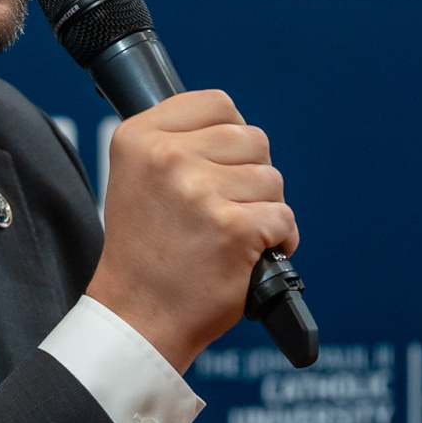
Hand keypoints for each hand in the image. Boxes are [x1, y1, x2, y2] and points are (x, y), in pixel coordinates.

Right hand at [86, 90, 297, 373]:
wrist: (137, 318)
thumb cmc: (145, 253)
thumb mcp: (137, 179)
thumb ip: (177, 143)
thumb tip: (235, 127)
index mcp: (138, 138)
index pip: (217, 104)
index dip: (230, 135)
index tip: (219, 165)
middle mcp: (166, 158)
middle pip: (252, 139)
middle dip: (250, 176)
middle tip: (223, 210)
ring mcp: (200, 192)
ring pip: (272, 179)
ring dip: (264, 209)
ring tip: (232, 236)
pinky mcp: (234, 228)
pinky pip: (284, 218)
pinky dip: (280, 240)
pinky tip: (252, 255)